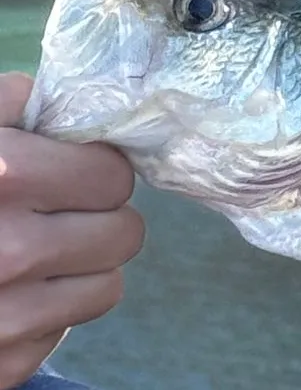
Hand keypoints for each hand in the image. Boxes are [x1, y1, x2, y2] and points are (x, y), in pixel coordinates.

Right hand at [0, 73, 143, 389]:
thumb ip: (17, 102)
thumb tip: (77, 100)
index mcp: (8, 177)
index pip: (113, 176)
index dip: (97, 171)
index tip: (75, 173)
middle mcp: (11, 252)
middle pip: (124, 234)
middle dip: (99, 220)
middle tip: (62, 216)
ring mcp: (5, 318)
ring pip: (107, 287)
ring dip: (82, 270)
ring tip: (40, 255)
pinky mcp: (0, 366)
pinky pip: (61, 333)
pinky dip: (45, 316)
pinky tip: (8, 297)